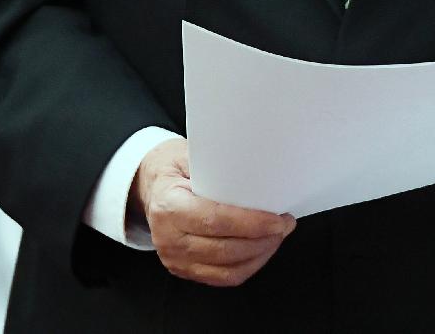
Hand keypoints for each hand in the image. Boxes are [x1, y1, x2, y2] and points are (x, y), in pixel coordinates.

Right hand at [133, 135, 295, 286]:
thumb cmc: (173, 169)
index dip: (251, 224)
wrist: (149, 187)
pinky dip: (247, 266)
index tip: (277, 220)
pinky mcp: (184, 270)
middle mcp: (168, 238)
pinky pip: (222, 278)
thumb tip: (259, 175)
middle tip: (284, 225)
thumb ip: (218, 168)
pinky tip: (260, 250)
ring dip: (259, 255)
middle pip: (225, 250)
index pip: (215, 220)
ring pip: (228, 270)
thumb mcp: (189, 156)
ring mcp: (175, 259)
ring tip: (276, 237)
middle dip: (262, 240)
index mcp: (169, 206)